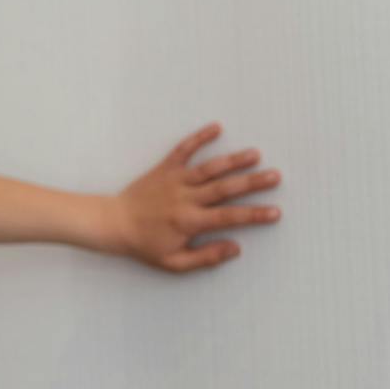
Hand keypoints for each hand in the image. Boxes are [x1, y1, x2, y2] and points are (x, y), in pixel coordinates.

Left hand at [114, 122, 282, 271]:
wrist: (113, 224)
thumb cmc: (144, 245)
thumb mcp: (173, 262)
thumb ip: (206, 257)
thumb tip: (236, 248)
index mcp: (189, 222)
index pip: (229, 217)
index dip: (253, 214)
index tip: (275, 212)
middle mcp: (185, 198)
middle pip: (224, 189)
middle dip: (252, 182)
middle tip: (276, 176)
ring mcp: (174, 181)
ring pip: (209, 168)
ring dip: (233, 160)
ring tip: (255, 153)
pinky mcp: (164, 168)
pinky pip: (182, 150)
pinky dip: (198, 137)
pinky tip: (216, 127)